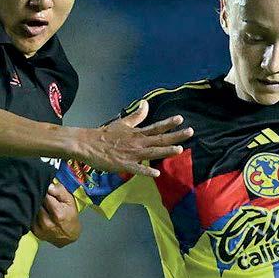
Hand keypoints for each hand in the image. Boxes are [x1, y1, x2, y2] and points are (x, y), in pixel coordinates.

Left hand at [32, 182, 80, 247]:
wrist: (68, 235)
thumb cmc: (70, 215)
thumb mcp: (70, 201)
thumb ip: (60, 191)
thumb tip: (49, 185)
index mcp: (58, 213)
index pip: (44, 196)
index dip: (44, 189)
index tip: (45, 188)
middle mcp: (47, 222)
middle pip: (36, 203)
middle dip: (38, 196)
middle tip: (42, 194)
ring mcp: (39, 228)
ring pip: (32, 209)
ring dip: (34, 203)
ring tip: (39, 201)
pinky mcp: (34, 231)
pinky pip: (29, 217)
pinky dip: (32, 211)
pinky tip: (37, 209)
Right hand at [78, 100, 192, 176]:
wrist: (88, 144)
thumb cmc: (106, 135)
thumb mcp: (123, 123)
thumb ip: (137, 116)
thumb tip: (146, 103)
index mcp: (137, 133)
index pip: (156, 127)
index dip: (168, 123)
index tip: (181, 119)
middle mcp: (137, 142)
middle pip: (159, 139)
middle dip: (175, 136)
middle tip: (190, 132)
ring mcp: (131, 154)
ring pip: (152, 153)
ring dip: (166, 151)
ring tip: (180, 149)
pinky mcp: (124, 165)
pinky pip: (137, 169)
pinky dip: (146, 171)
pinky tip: (156, 174)